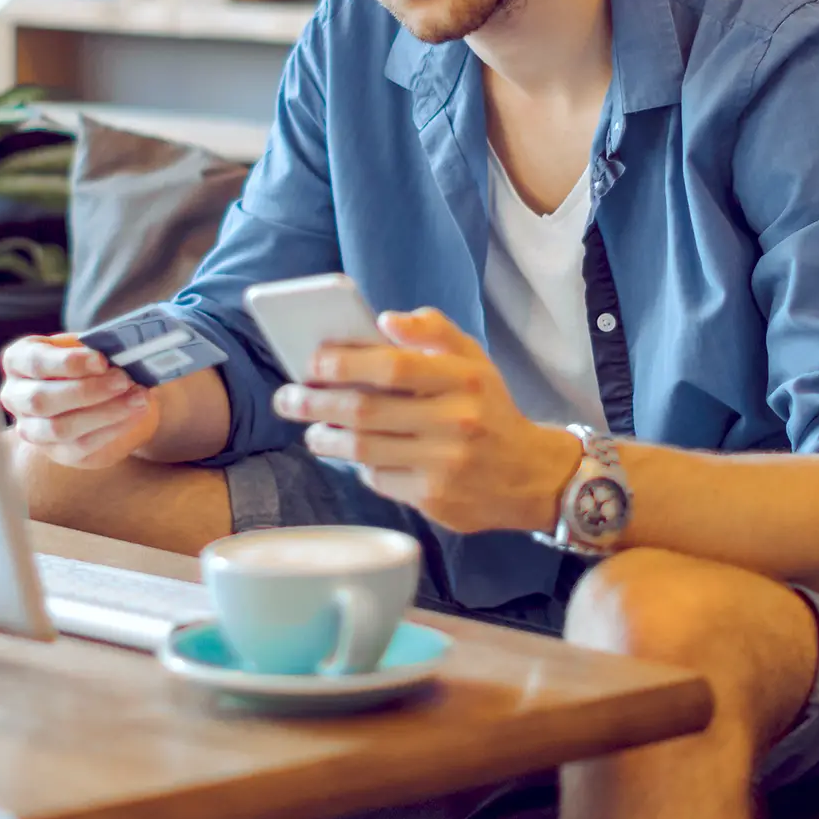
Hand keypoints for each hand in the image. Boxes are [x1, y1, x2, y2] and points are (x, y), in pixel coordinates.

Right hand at [0, 333, 158, 468]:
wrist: (104, 393)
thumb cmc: (91, 362)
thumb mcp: (88, 347)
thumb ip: (96, 349)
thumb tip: (119, 353)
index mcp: (18, 361)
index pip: (35, 362)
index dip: (68, 363)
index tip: (102, 360)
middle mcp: (16, 397)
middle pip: (42, 400)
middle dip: (87, 390)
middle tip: (124, 380)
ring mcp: (33, 429)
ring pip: (60, 427)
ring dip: (104, 412)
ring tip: (138, 398)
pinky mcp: (59, 452)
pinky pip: (83, 445)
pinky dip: (113, 428)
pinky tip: (135, 413)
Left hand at [271, 307, 579, 533]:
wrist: (531, 476)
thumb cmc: (488, 410)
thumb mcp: (474, 360)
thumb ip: (433, 331)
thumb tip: (387, 319)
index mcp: (463, 379)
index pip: (392, 366)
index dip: (344, 363)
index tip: (312, 362)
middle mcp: (456, 422)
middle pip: (366, 410)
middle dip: (316, 402)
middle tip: (287, 397)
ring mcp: (444, 464)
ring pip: (364, 449)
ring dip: (325, 437)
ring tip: (309, 428)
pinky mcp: (435, 500)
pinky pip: (379, 479)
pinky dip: (359, 465)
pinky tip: (351, 455)